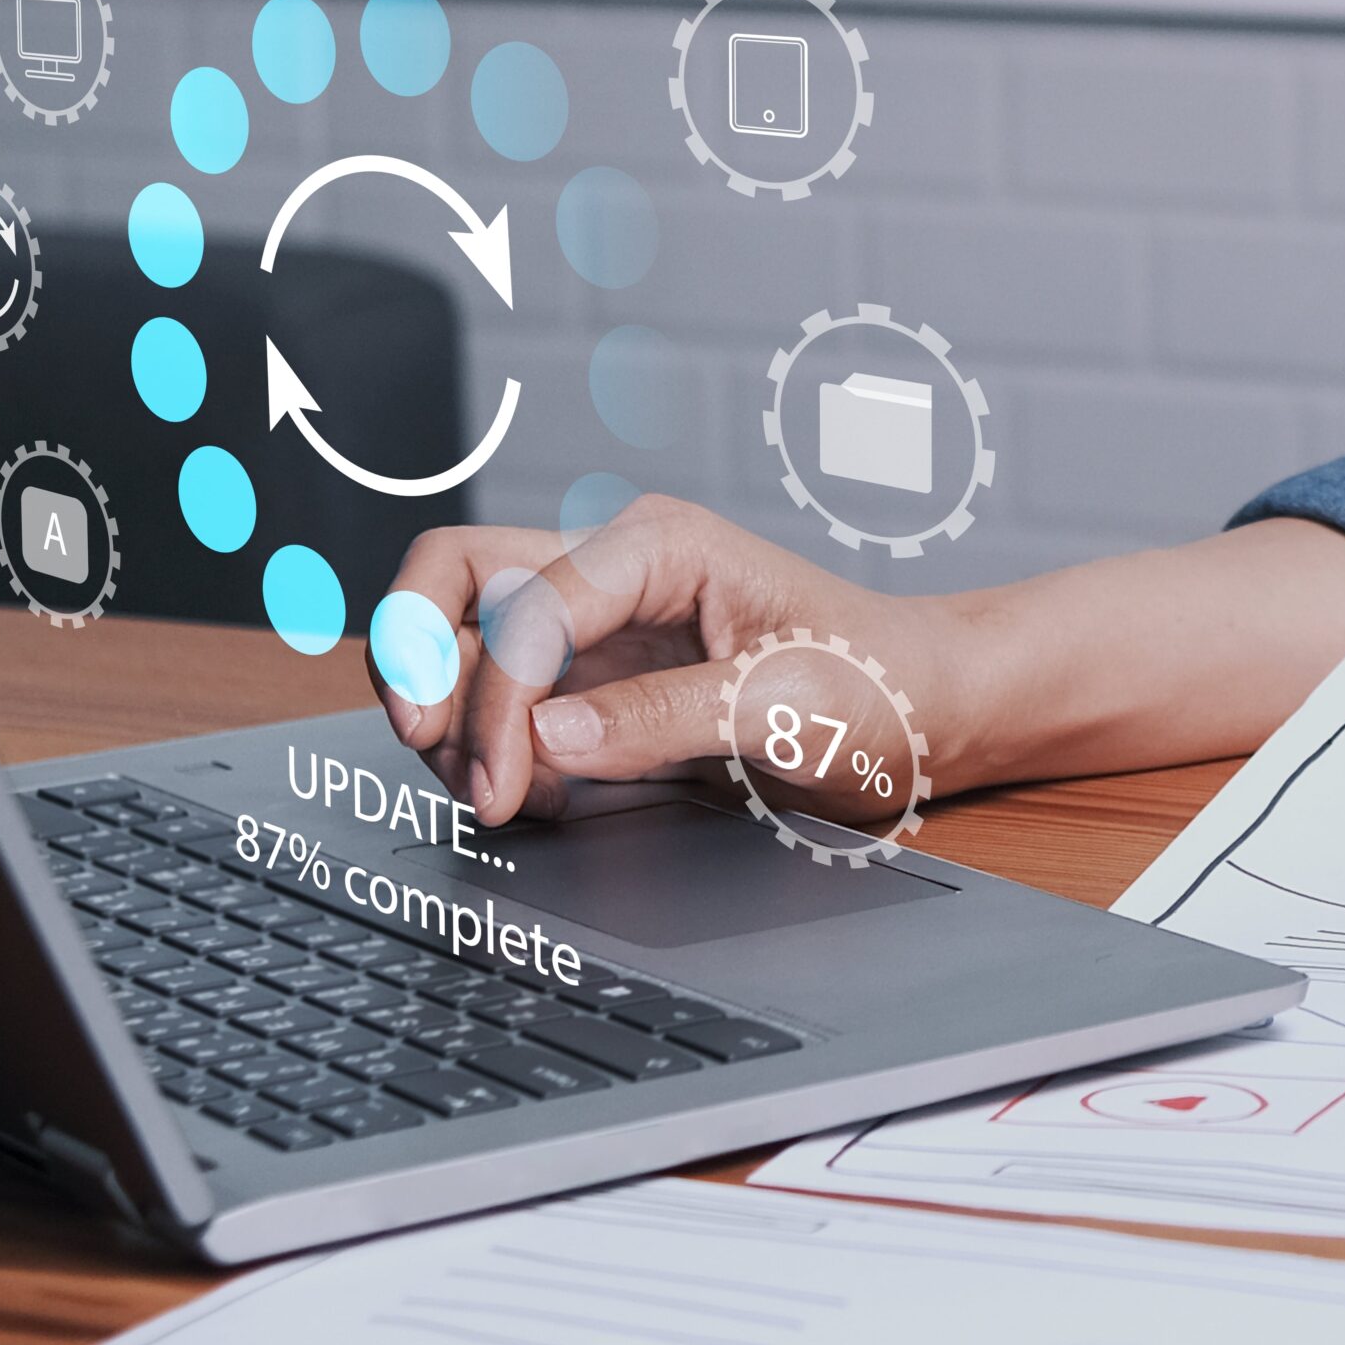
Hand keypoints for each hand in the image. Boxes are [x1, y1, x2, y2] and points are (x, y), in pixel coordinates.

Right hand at [371, 496, 954, 826]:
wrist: (925, 717)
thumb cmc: (879, 685)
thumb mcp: (786, 707)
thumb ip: (662, 718)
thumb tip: (548, 741)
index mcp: (656, 546)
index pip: (524, 607)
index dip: (493, 698)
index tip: (499, 786)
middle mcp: (609, 572)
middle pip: (452, 579)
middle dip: (419, 662)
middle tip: (430, 752)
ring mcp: (594, 628)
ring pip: (460, 644)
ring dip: (456, 722)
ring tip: (507, 797)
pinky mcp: (593, 685)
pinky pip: (501, 708)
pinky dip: (493, 755)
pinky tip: (543, 799)